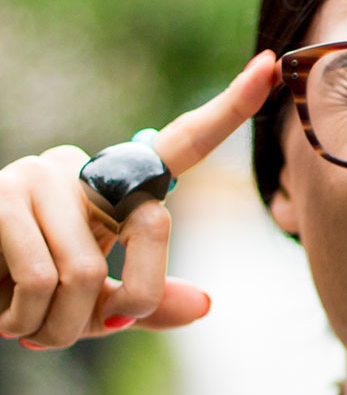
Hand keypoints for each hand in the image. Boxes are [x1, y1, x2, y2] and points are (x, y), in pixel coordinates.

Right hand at [0, 50, 276, 348]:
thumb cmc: (32, 297)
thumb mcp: (97, 306)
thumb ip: (146, 301)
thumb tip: (204, 304)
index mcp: (116, 186)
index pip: (182, 145)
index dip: (230, 109)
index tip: (271, 66)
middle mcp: (81, 167)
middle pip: (154, 229)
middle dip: (128, 304)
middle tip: (83, 328)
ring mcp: (37, 173)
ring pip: (89, 272)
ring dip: (62, 326)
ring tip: (28, 322)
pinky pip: (42, 279)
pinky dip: (25, 319)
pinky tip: (2, 314)